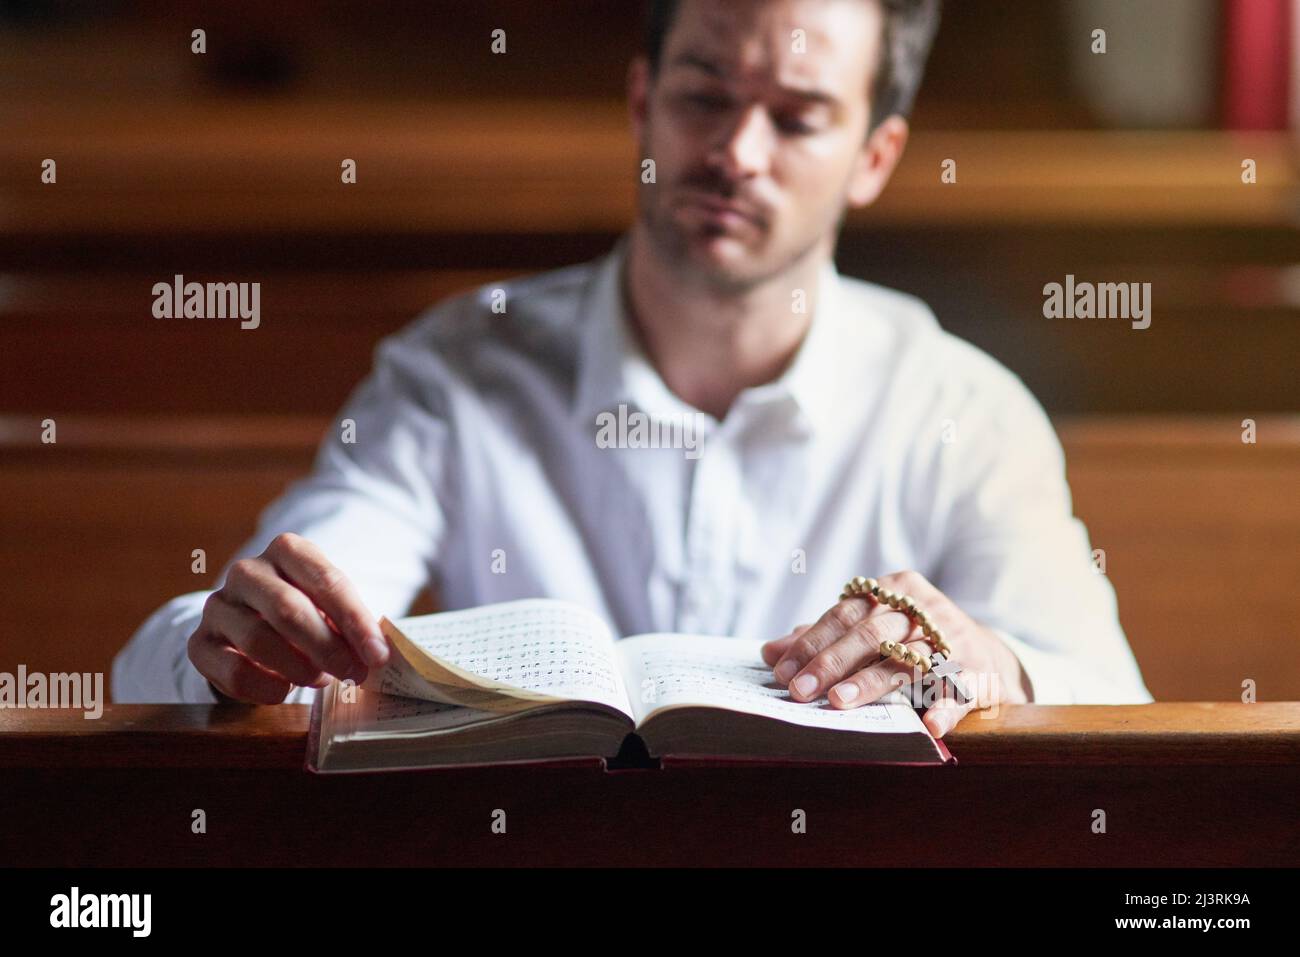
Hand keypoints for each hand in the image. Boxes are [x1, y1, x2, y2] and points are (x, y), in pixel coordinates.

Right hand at [187, 532, 389, 703]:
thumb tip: (377, 654)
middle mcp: (247, 572)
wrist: (250, 626)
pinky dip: (264, 687)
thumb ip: (351, 624)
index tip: (378, 655)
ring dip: (298, 668)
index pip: (326, 580)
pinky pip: (231, 669)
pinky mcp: (200, 643)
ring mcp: (218, 606)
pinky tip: (283, 691)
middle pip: (288, 609)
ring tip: (321, 680)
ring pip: (258, 639)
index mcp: (287, 550)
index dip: (355, 621)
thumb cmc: (306, 613)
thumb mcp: (330, 607)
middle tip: (353, 674)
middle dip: (327, 647)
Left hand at [762, 570, 1031, 736]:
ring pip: (906, 660)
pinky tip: (927, 725)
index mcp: (895, 590)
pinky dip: (944, 708)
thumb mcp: (873, 630)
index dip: (811, 642)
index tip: (781, 671)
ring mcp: (954, 641)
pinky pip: (957, 691)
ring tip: (839, 703)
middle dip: (830, 663)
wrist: (988, 657)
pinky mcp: (978, 674)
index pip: (844, 614)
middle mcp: (924, 610)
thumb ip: (825, 638)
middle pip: (870, 634)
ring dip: (872, 683)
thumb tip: (770, 652)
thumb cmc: (914, 641)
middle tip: (799, 692)